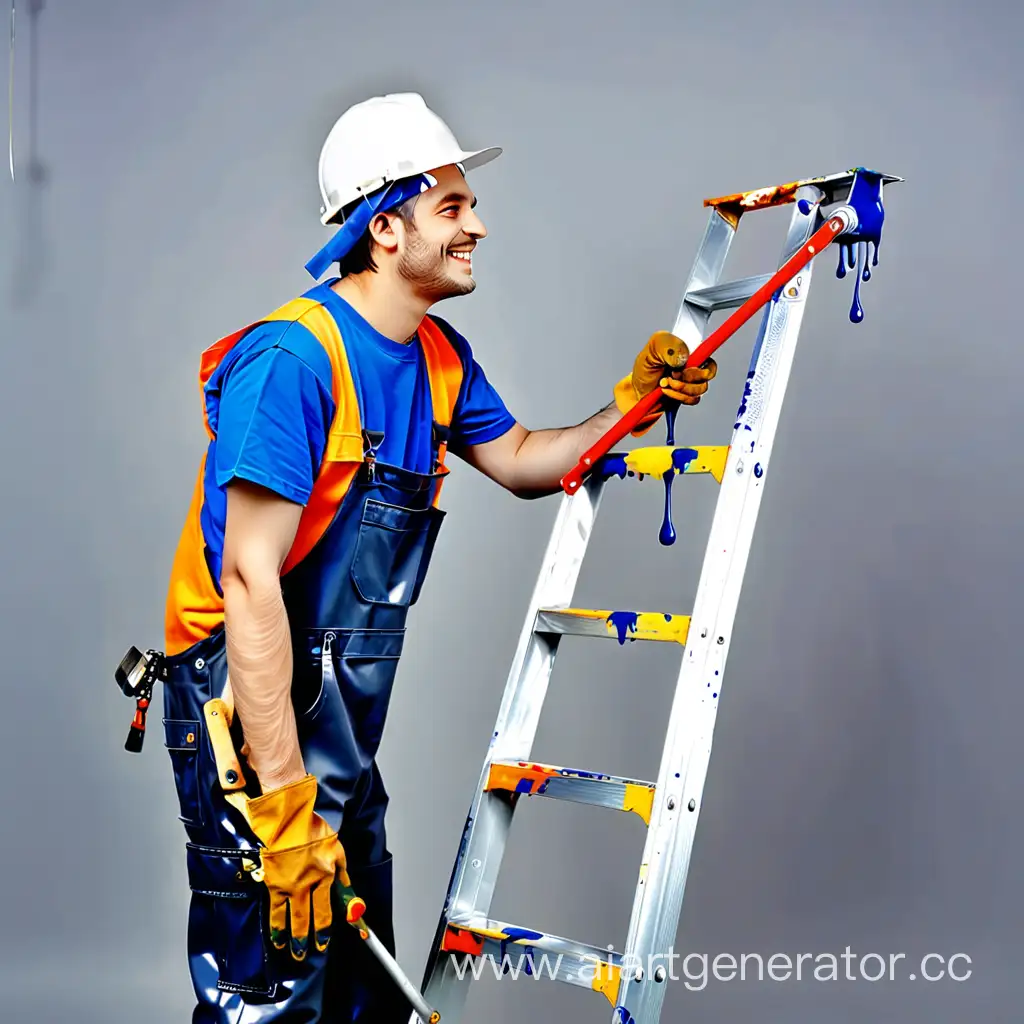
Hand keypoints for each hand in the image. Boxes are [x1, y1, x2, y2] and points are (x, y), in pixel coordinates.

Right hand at [245, 774, 350, 960]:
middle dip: (309, 939)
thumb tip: (348, 892)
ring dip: (291, 937)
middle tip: (308, 952)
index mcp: (326, 874)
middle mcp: (307, 883)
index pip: (327, 910)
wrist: (288, 818)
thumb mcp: (336, 849)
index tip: (325, 941)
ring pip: (290, 918)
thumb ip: (342, 873)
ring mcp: (289, 885)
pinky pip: (274, 909)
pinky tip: (277, 936)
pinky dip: (276, 925)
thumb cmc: (314, 830)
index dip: (325, 929)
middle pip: (308, 919)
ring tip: (292, 950)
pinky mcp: (273, 883)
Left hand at [613, 331, 717, 434]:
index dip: (697, 359)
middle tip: (671, 376)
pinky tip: (666, 392)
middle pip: (708, 372)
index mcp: (688, 349)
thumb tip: (682, 358)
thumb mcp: (651, 351)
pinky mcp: (688, 395)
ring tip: (664, 384)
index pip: (708, 351)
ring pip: (701, 388)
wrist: (638, 390)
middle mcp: (693, 364)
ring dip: (681, 388)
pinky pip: (693, 399)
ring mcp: (692, 381)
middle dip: (689, 377)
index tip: (681, 366)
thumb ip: (667, 347)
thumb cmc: (645, 368)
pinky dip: (679, 397)